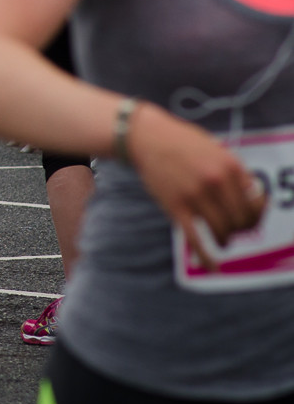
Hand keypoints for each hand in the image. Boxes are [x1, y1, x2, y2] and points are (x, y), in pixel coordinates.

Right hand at [128, 106, 266, 268]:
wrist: (145, 137)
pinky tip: (212, 266)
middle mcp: (217, 182)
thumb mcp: (215, 149)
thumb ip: (234, 171)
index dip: (257, 216)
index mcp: (230, 166)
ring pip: (223, 230)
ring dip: (225, 239)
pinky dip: (206, 256)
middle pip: (241, 220)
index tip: (250, 220)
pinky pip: (196, 238)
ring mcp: (196, 195)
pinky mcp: (176, 207)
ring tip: (222, 240)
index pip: (256, 203)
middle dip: (241, 230)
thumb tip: (252, 195)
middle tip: (235, 230)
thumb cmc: (181, 141)